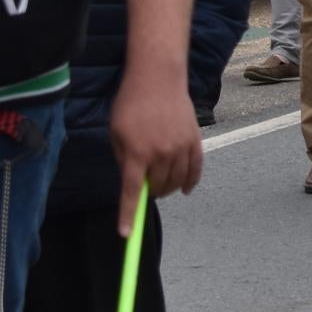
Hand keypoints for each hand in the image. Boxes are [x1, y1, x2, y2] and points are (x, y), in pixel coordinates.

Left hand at [110, 67, 202, 237]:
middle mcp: (161, 153)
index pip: (132, 193)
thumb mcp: (116, 133)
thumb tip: (134, 182)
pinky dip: (190, 181)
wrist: (158, 77)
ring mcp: (180, 146)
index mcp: (137, 153)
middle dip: (150, 193)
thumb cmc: (131, 104)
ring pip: (177, 181)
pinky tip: (185, 189)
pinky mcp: (195, 139)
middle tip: (145, 187)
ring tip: (161, 183)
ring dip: (168, 188)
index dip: (129, 215)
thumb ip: (124, 160)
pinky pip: (196, 168)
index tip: (126, 234)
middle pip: (158, 188)